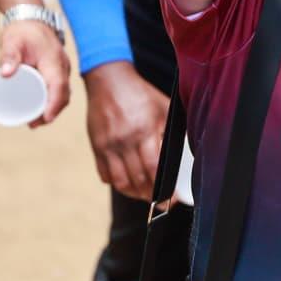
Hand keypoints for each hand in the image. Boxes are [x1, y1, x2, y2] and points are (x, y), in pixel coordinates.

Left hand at [0, 20, 71, 125]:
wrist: (31, 18)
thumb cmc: (20, 31)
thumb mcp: (11, 42)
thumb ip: (8, 57)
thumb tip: (5, 75)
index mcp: (53, 61)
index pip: (58, 87)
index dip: (53, 105)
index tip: (45, 119)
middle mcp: (62, 65)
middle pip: (63, 94)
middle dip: (52, 112)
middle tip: (33, 125)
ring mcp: (62, 68)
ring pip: (63, 93)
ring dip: (53, 108)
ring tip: (35, 121)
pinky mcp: (58, 69)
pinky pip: (61, 88)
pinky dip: (54, 101)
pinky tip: (44, 110)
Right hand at [84, 61, 169, 200]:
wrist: (109, 80)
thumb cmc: (140, 93)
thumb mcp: (163, 107)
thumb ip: (171, 131)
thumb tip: (183, 155)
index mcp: (145, 129)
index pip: (155, 168)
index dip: (164, 187)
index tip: (171, 197)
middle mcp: (125, 140)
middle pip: (138, 179)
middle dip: (151, 194)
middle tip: (160, 200)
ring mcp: (108, 145)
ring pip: (121, 182)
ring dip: (134, 193)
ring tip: (144, 194)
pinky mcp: (97, 146)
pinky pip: (105, 175)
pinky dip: (117, 184)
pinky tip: (127, 182)